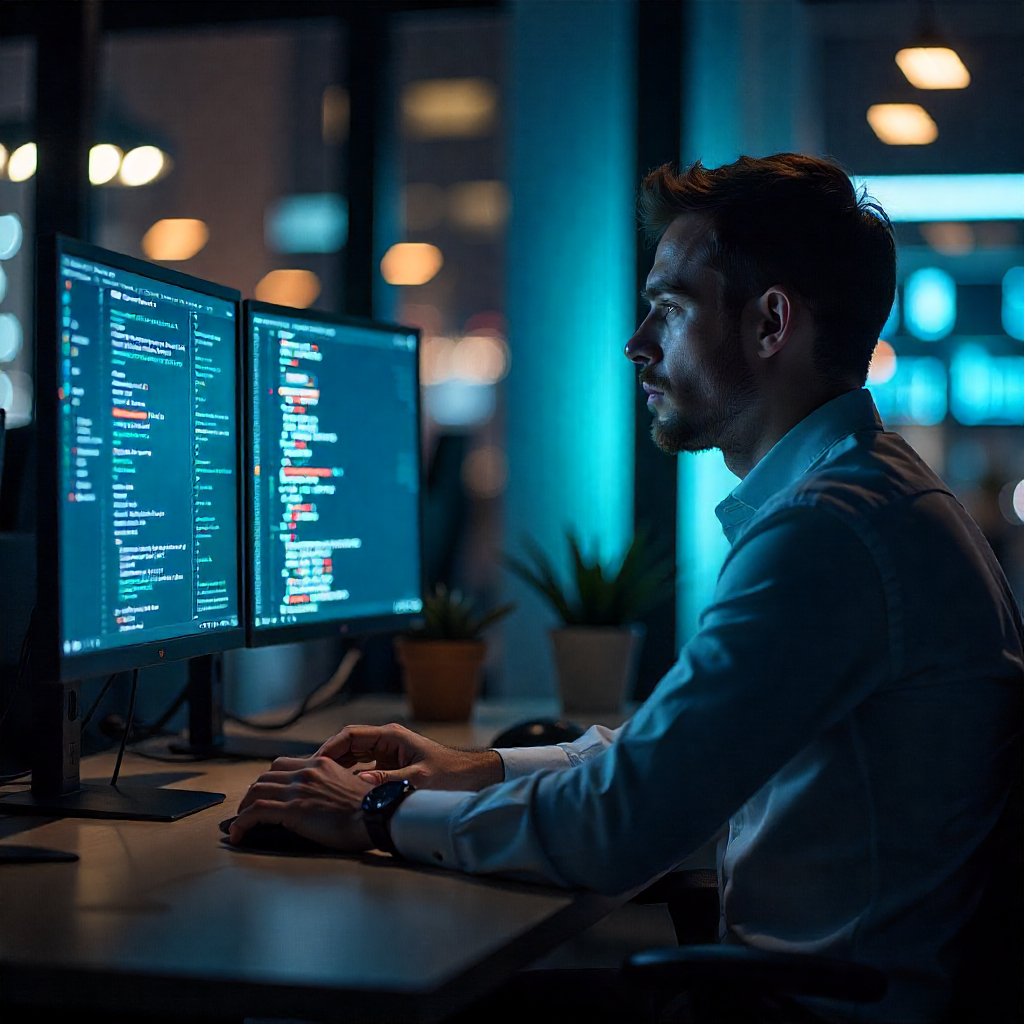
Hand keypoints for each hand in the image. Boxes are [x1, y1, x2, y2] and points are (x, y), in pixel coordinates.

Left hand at [231, 756, 374, 851]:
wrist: (377, 814)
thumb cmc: (369, 807)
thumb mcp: (348, 785)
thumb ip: (330, 784)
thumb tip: (320, 797)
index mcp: (320, 764)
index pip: (283, 764)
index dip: (268, 779)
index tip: (264, 793)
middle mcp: (307, 772)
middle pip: (266, 775)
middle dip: (253, 792)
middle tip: (249, 809)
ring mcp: (298, 789)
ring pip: (256, 790)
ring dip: (244, 807)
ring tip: (240, 822)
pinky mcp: (293, 810)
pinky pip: (256, 812)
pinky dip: (242, 822)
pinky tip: (238, 834)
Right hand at [315, 722, 503, 790]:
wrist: (470, 777)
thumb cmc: (449, 775)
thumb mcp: (418, 779)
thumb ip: (388, 779)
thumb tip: (359, 779)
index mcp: (391, 736)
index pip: (350, 735)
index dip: (329, 748)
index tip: (313, 764)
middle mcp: (386, 740)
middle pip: (347, 744)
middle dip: (327, 759)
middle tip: (306, 776)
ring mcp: (387, 752)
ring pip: (352, 756)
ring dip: (335, 768)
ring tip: (315, 784)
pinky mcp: (389, 765)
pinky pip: (361, 767)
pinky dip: (348, 776)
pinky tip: (337, 791)